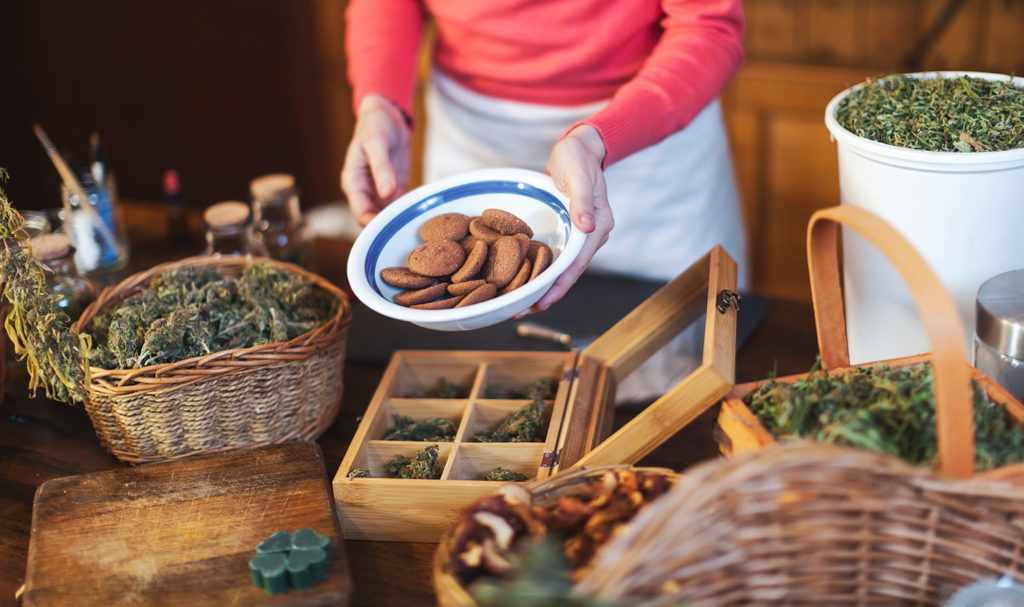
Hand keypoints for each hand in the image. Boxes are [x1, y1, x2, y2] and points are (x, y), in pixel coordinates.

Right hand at [340, 95, 412, 225]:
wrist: (386, 116)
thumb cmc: (375, 126)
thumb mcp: (376, 142)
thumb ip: (381, 168)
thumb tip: (386, 193)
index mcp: (353, 182)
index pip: (361, 214)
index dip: (375, 224)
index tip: (395, 226)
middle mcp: (365, 191)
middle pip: (374, 220)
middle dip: (390, 226)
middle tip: (413, 228)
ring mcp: (379, 192)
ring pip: (388, 217)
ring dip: (402, 220)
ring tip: (422, 224)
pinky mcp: (394, 189)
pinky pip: (401, 206)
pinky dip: (410, 210)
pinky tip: (424, 212)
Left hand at [525, 124, 611, 313]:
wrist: (580, 148)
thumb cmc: (578, 158)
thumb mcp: (578, 175)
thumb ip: (582, 201)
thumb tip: (587, 228)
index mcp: (598, 226)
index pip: (577, 264)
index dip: (559, 286)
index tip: (541, 303)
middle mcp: (591, 236)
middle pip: (569, 272)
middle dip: (547, 293)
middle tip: (520, 310)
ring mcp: (580, 235)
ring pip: (562, 268)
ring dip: (543, 285)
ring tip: (519, 302)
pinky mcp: (569, 231)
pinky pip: (555, 256)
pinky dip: (541, 269)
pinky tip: (524, 278)